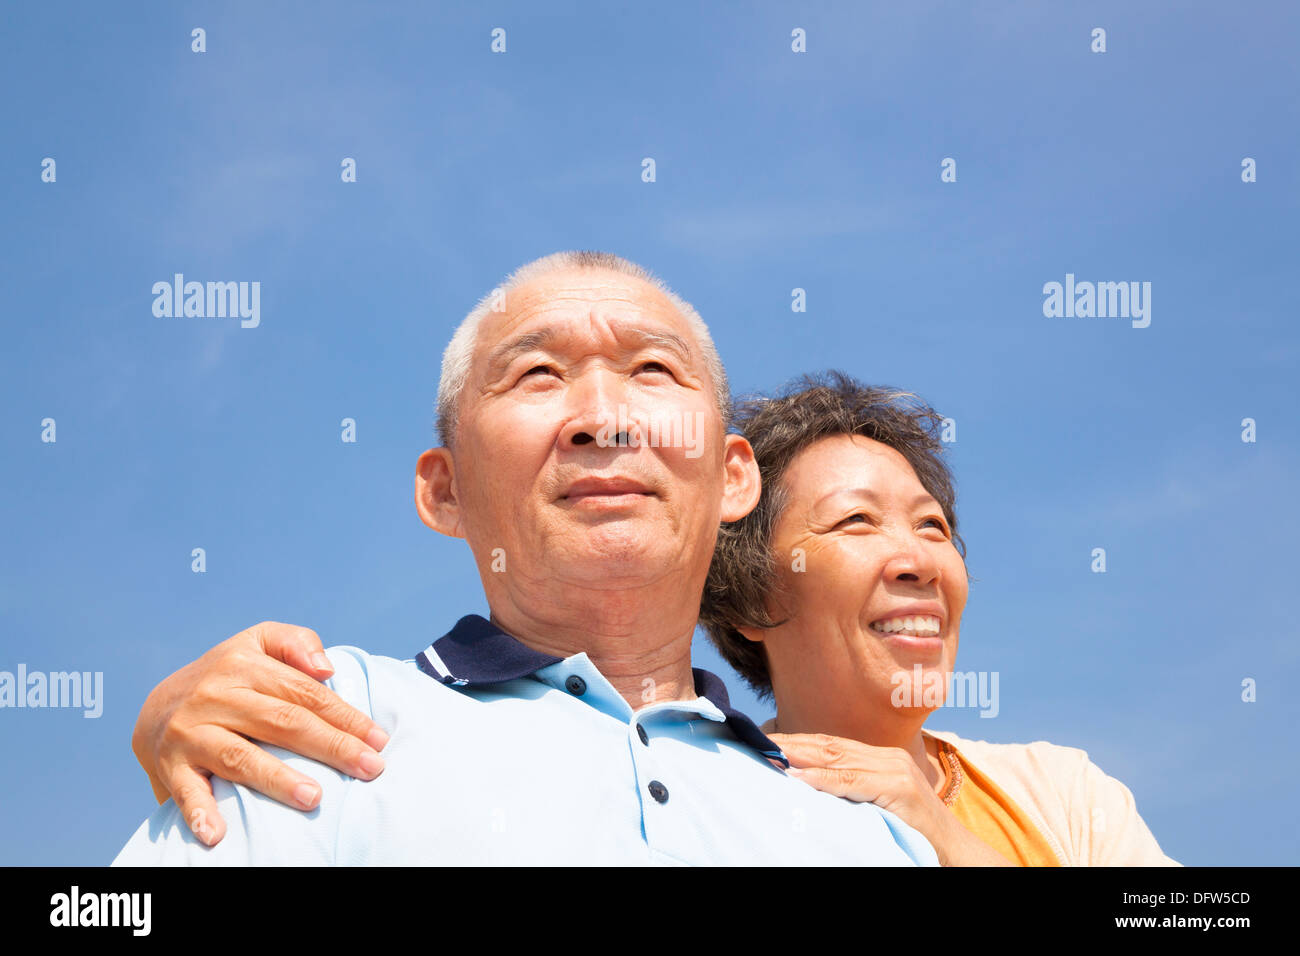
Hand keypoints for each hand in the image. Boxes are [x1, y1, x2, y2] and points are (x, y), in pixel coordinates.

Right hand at [131, 621, 389, 846]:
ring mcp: (191, 731)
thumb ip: (296, 643)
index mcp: (243, 664)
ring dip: (277, 779)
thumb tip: (327, 669)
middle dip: (331, 746)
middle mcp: (216, 695)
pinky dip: (200, 812)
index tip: (378, 740)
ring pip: (240, 756)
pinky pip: (186, 791)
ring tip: (314, 798)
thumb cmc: (227, 677)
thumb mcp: (257, 643)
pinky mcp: (171, 765)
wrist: (156, 707)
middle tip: (369, 768)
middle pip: (282, 722)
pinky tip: (217, 834)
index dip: (345, 716)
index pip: (304, 693)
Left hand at [769, 732, 1012, 865]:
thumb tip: (803, 786)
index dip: (796, 741)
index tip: (763, 741)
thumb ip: (849, 790)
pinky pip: (854, 781)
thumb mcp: (875, 805)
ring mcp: (894, 769)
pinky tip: (799, 777)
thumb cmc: (912, 832)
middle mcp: (887, 757)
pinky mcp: (900, 788)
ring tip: (769, 754)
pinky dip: (824, 778)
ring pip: (837, 758)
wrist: (954, 851)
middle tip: (756, 741)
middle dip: (790, 743)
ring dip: (799, 756)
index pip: (829, 744)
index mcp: (880, 758)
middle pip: (828, 745)